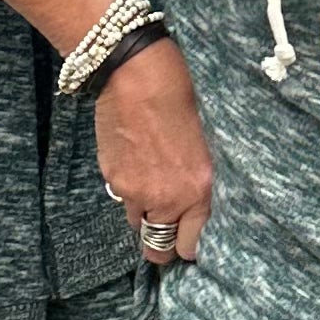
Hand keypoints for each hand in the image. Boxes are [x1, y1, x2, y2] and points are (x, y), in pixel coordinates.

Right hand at [95, 41, 214, 261]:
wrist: (135, 72)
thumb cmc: (180, 95)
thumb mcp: (207, 142)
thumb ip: (201, 179)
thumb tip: (198, 202)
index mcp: (199, 189)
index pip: (190, 246)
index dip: (189, 245)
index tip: (191, 237)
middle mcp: (166, 199)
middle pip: (158, 247)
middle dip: (164, 242)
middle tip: (170, 227)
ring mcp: (134, 191)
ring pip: (138, 223)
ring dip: (146, 214)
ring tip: (154, 187)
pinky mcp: (111, 177)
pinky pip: (121, 198)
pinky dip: (129, 190)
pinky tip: (138, 163)